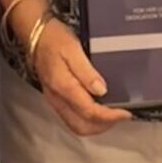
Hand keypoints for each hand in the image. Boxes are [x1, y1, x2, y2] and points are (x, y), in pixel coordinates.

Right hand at [30, 19, 130, 137]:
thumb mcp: (73, 49)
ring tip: (112, 115)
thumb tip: (102, 90)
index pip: (89, 111)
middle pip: (82, 126)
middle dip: (103, 126)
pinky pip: (72, 119)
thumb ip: (87, 72)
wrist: (36, 36)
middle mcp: (57, 99)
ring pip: (76, 126)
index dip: (109, 116)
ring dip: (95, 126)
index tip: (125, 113)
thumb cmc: (55, 39)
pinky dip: (87, 120)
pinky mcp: (55, 99)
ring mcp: (55, 101)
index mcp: (63, 86)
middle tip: (120, 116)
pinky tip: (97, 111)